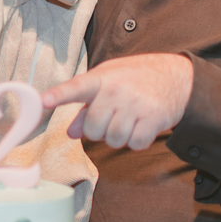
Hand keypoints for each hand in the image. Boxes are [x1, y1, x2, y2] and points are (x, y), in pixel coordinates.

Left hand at [41, 54, 193, 149]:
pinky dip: (137, 140)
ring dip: (119, 136)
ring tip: (129, 118)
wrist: (177, 77)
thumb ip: (86, 106)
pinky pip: (134, 144)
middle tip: (113, 115)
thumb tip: (71, 131)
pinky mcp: (153, 120)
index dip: (58, 95)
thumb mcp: (109, 82)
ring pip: (112, 140)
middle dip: (99, 129)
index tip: (43, 101)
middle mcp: (117, 90)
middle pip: (92, 129)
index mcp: (101, 78)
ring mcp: (135, 105)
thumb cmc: (135, 79)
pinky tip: (142, 125)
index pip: (76, 87)